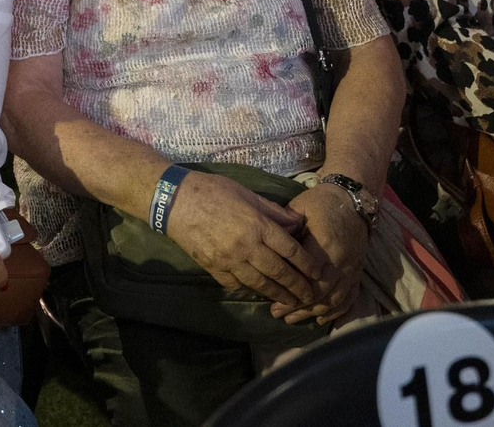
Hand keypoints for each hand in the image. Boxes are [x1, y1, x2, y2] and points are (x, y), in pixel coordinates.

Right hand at [164, 171, 323, 307]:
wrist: (174, 201)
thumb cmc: (212, 191)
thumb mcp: (247, 194)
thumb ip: (273, 211)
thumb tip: (296, 222)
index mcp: (258, 225)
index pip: (290, 250)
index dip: (307, 264)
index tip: (318, 273)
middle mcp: (246, 246)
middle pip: (279, 272)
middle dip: (297, 287)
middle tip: (310, 297)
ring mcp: (229, 260)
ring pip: (259, 283)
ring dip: (277, 294)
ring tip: (289, 302)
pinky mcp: (213, 268)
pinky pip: (236, 284)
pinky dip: (249, 289)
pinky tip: (257, 291)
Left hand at [279, 182, 367, 324]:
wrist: (353, 200)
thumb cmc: (321, 203)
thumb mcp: (299, 209)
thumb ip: (285, 230)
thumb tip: (266, 248)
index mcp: (324, 245)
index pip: (306, 275)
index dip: (289, 290)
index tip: (271, 299)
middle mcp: (341, 261)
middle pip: (319, 292)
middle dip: (297, 306)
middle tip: (276, 313)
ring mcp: (352, 268)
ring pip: (333, 298)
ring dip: (312, 312)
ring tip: (291, 319)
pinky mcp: (357, 271)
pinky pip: (349, 296)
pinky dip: (336, 311)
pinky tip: (321, 320)